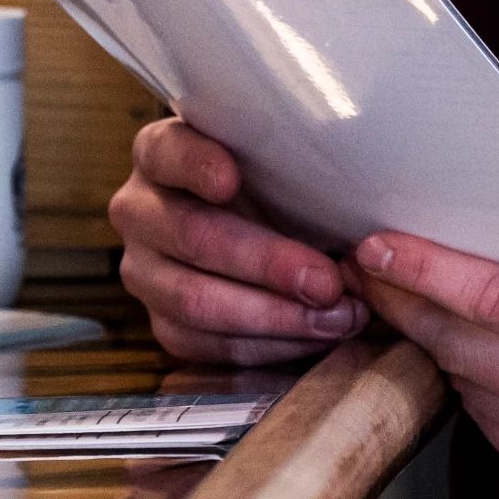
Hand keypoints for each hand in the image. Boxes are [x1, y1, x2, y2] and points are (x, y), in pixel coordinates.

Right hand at [113, 115, 368, 365]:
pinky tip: (314, 337)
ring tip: (336, 317)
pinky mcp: (163, 323)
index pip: (166, 151)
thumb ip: (298, 161)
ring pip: (195, 301)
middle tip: (327, 281)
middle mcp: (139, 211)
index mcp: (160, 153)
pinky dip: (267, 347)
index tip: (231, 180)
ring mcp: (143, 271)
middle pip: (192, 236)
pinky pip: (206, 346)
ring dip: (274, 316)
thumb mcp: (283, 158)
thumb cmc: (278, 185)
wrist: (260, 231)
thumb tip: (358, 192)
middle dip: (265, 263)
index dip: (196, 166)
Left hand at [350, 234, 498, 497]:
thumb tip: (447, 236)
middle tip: (366, 273)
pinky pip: (490, 428)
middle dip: (404, 305)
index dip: (422, 272)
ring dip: (434, 348)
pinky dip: (474, 389)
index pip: (492, 301)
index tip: (375, 249)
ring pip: (468, 390)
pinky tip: (471, 360)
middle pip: (464, 349)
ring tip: (410, 308)